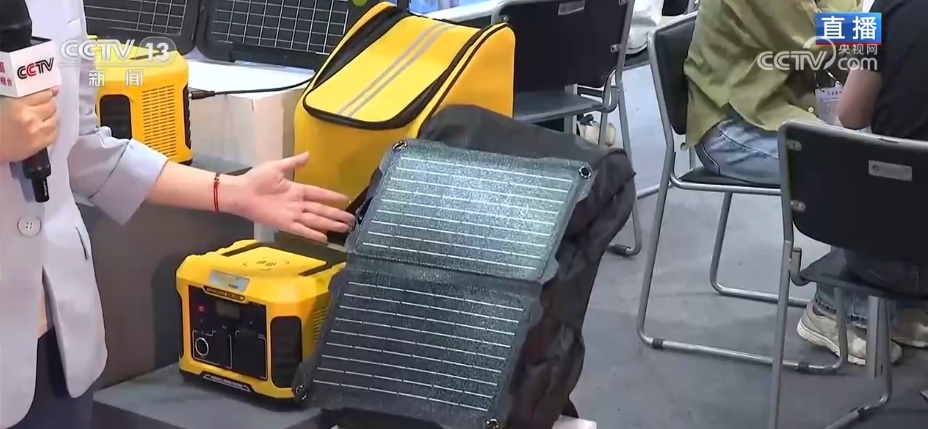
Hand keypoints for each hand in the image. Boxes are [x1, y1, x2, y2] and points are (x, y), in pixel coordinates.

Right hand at [0, 88, 59, 162]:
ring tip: (45, 118)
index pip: (42, 95)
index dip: (47, 94)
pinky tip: (46, 128)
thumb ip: (21, 98)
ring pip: (55, 120)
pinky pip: (54, 134)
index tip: (49, 93)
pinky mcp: (39, 145)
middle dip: (49, 105)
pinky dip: (52, 129)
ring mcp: (37, 132)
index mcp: (18, 105)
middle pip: (51, 107)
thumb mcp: (4, 104)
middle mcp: (30, 117)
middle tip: (45, 106)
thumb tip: (45, 91)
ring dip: (51, 117)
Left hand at [226, 152, 355, 241]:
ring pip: (316, 221)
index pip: (319, 193)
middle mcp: (298, 204)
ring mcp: (292, 215)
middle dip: (337, 215)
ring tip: (344, 228)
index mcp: (297, 190)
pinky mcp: (285, 224)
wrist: (241, 192)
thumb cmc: (256, 179)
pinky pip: (302, 230)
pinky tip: (324, 238)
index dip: (332, 196)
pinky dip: (313, 234)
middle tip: (351, 220)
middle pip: (322, 210)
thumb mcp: (277, 167)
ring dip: (330, 225)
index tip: (345, 199)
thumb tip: (309, 154)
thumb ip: (294, 163)